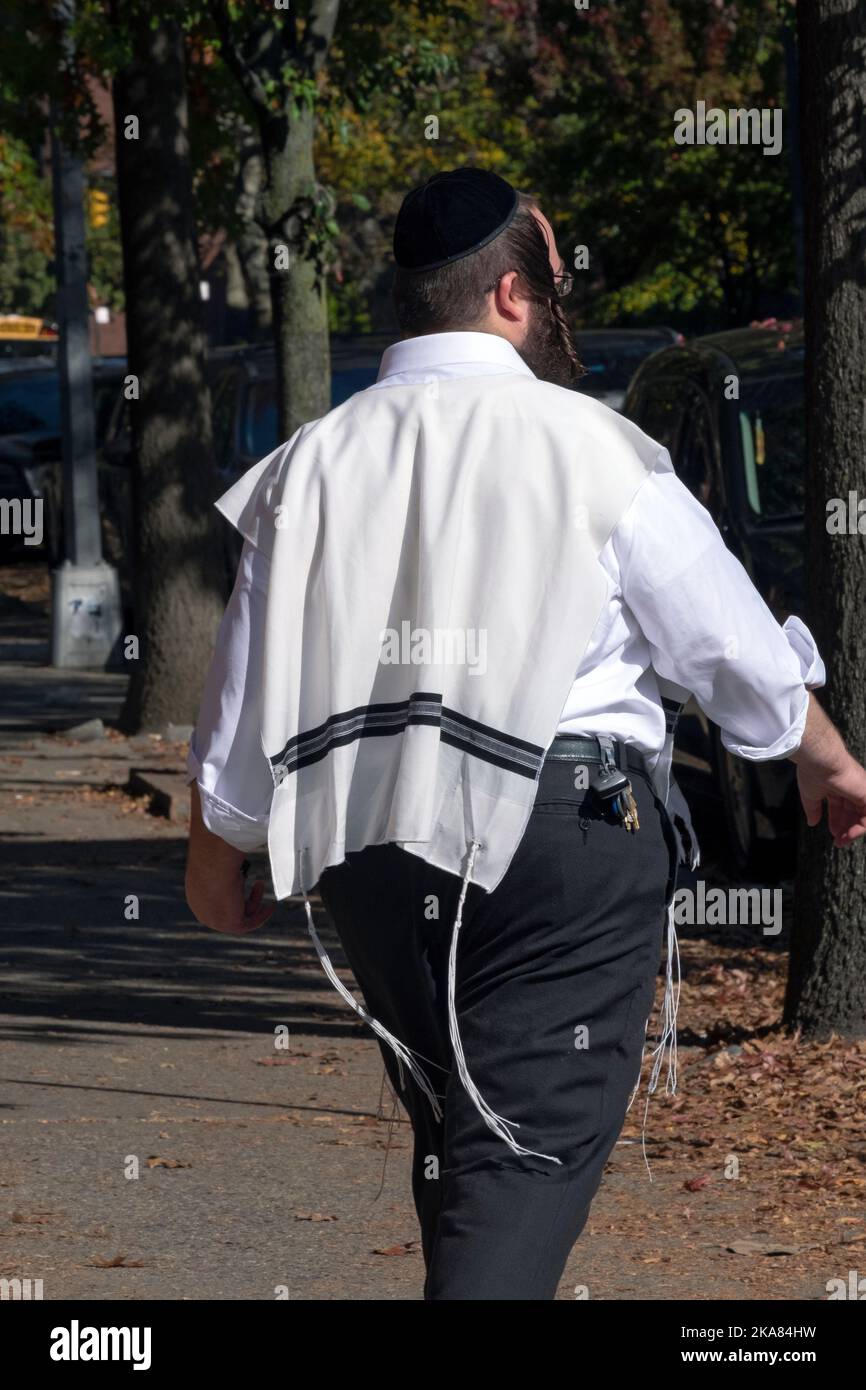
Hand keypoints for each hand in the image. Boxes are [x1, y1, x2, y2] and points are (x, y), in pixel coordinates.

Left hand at [185, 781, 275, 932]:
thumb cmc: (212, 847)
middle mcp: (200, 905)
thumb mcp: (214, 843)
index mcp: (195, 888)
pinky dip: (260, 916)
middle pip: (227, 911)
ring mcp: (213, 917)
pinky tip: (269, 905)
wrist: (212, 856)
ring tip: (260, 886)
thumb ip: (218, 833)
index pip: (213, 897)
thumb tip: (211, 797)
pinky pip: (247, 925)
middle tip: (257, 885)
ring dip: (253, 906)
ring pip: (239, 919)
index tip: (246, 879)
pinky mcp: (228, 922)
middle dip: (244, 901)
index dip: (233, 891)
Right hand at [796, 756, 865, 847]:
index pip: (841, 808)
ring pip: (862, 816)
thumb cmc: (813, 772)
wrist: (821, 760)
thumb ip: (813, 810)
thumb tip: (812, 823)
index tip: (834, 835)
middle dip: (846, 829)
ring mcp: (860, 792)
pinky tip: (850, 834)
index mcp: (837, 786)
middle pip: (853, 814)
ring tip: (843, 840)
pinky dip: (861, 828)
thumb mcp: (811, 795)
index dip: (837, 822)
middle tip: (839, 842)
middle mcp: (851, 789)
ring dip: (854, 831)